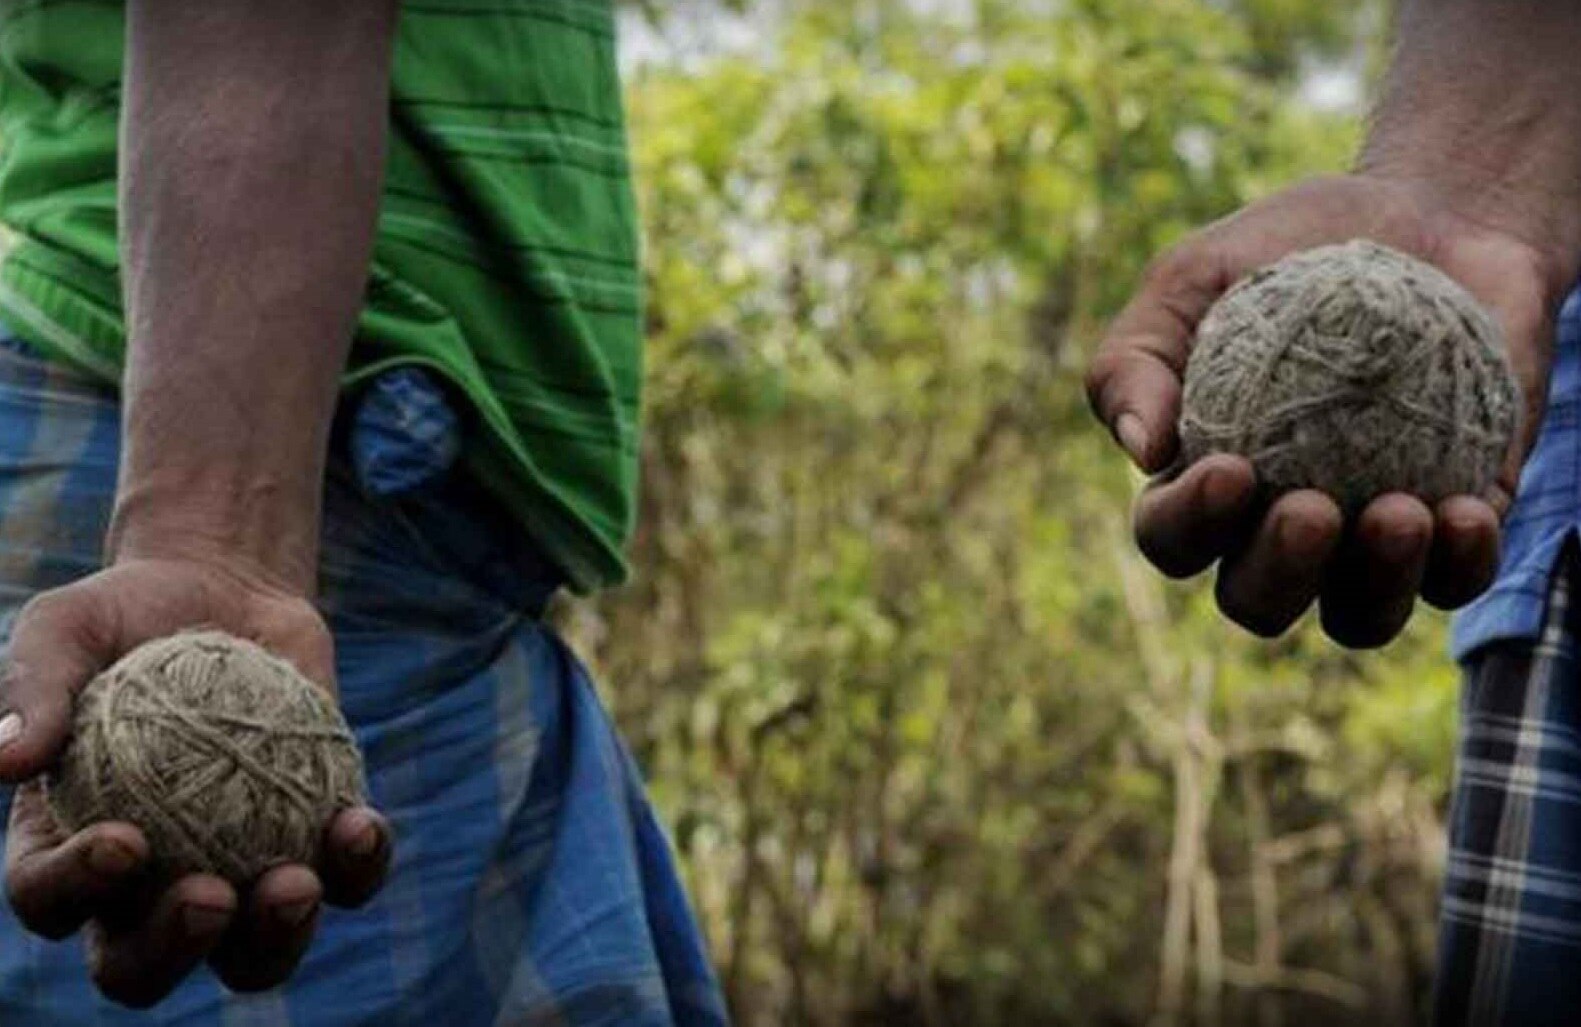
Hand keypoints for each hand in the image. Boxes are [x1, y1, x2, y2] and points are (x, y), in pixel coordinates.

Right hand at [0, 556, 391, 1006]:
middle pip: (143, 965)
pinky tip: (359, 825)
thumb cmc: (125, 616)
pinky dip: (357, 866)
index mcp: (65, 850)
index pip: (50, 901)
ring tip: (297, 883)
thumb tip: (3, 761)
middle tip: (210, 895)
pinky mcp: (314, 843)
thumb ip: (34, 688)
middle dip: (175, 949)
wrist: (228, 593)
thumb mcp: (66, 630)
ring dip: (277, 936)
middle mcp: (145, 886)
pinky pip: (344, 881)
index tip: (123, 839)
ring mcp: (236, 872)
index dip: (75, 890)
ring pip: (251, 953)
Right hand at [1086, 173, 1569, 646]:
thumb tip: (1146, 451)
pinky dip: (1459, 561)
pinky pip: (1455, 579)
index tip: (1232, 467)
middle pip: (1257, 601)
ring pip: (1357, 616)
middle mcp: (1276, 528)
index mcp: (1202, 484)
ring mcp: (1368, 535)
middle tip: (1313, 506)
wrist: (1429, 212)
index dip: (1191, 525)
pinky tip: (1463, 512)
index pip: (1172, 539)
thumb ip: (1135, 357)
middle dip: (1279, 574)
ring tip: (1403, 512)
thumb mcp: (1190, 278)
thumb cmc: (1286, 248)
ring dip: (1374, 584)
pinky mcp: (1458, 518)